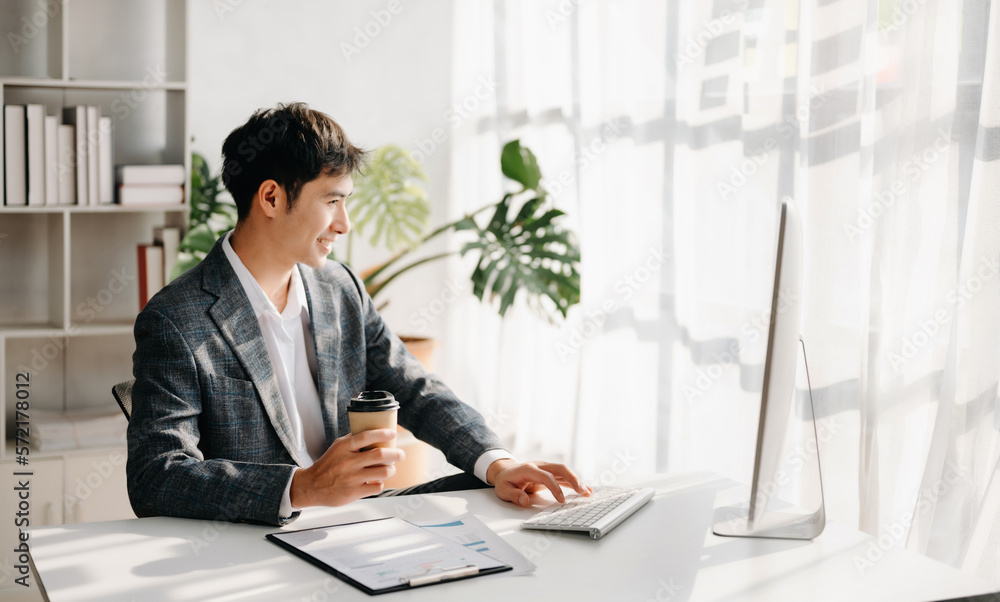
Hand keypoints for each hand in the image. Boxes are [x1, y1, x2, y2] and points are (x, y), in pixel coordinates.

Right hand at [289, 429, 404, 507]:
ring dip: (391, 470)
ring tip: (390, 469)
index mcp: (344, 448)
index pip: (366, 436)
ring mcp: (352, 478)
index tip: (393, 433)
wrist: (311, 486)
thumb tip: (374, 431)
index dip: (382, 434)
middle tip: (401, 454)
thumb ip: (353, 440)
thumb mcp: (337, 447)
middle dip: (396, 454)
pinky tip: (376, 481)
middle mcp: (348, 462)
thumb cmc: (328, 465)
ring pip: (382, 472)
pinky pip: (377, 486)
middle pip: (379, 455)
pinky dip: (380, 483)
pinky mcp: (354, 492)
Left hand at [487, 459, 591, 507]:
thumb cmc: (505, 481)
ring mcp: (546, 468)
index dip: (555, 488)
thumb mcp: (503, 490)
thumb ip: (513, 495)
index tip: (561, 500)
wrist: (505, 471)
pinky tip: (585, 489)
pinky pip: (564, 476)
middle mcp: (540, 465)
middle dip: (573, 479)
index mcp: (528, 469)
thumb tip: (524, 500)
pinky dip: (574, 482)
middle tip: (583, 492)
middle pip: (560, 469)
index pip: (546, 476)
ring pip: (564, 471)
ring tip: (588, 492)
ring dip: (577, 481)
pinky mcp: (550, 473)